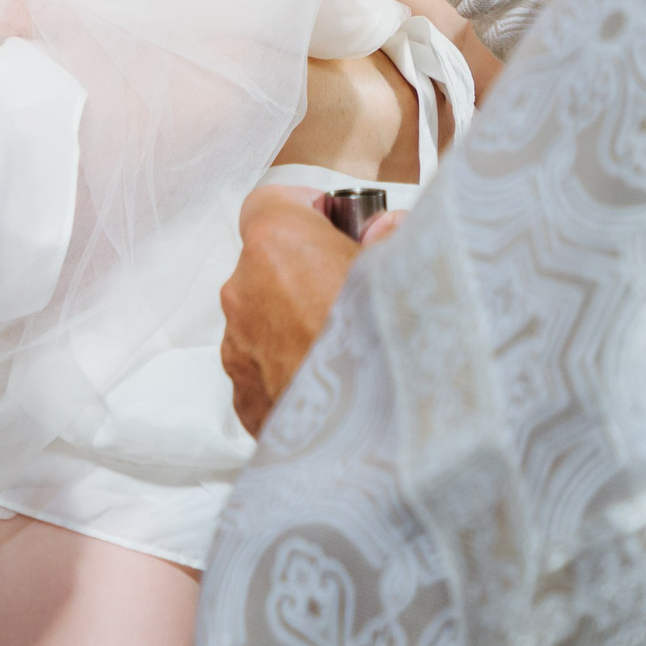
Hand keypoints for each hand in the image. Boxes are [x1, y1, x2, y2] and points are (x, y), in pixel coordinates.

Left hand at [220, 188, 374, 435]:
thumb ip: (391, 238)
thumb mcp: (408, 270)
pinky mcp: (244, 398)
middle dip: (306, 269)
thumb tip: (387, 230)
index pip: (270, 202)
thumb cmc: (392, 343)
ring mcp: (238, 347)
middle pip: (269, 263)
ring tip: (349, 350)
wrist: (381, 443)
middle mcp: (243, 291)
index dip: (305, 209)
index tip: (336, 224)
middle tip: (354, 291)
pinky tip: (337, 388)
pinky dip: (293, 370)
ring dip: (297, 323)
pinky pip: (265, 368)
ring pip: (265, 318)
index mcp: (276, 245)